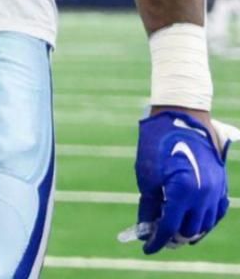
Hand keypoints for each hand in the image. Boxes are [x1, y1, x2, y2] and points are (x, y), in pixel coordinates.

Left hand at [130, 110, 231, 253]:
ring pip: (205, 224)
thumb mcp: (146, 176)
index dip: (157, 241)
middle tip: (159, 237)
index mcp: (182, 192)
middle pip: (190, 230)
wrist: (183, 119)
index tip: (148, 248)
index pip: (170, 227)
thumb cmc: (158, 144)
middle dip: (173, 237)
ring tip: (174, 231)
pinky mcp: (221, 185)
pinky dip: (204, 220)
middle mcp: (203, 195)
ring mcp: (216, 191)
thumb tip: (147, 228)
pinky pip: (216, 212)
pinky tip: (193, 221)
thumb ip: (149, 205)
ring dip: (190, 231)